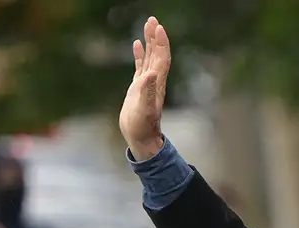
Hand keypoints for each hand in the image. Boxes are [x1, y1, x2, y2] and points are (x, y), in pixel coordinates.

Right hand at [119, 17, 170, 160]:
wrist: (141, 138)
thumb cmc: (142, 126)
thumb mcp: (144, 109)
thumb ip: (148, 91)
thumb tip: (152, 74)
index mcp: (157, 83)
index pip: (161, 58)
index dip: (161, 43)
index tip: (158, 27)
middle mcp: (154, 80)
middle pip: (157, 53)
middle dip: (155, 36)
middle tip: (152, 19)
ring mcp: (146, 83)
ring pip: (149, 57)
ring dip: (149, 41)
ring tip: (147, 24)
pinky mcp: (138, 87)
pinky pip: (140, 65)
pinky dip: (139, 54)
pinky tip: (136, 44)